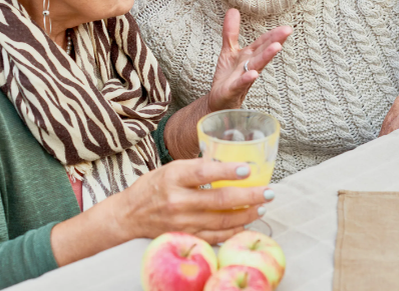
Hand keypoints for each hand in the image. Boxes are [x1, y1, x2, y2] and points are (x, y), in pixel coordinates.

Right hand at [116, 159, 273, 243]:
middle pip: (220, 199)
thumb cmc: (153, 187)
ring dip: (246, 214)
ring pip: (221, 220)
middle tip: (268, 191)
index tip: (247, 169)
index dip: (228, 171)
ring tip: (262, 206)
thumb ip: (196, 168)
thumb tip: (228, 162)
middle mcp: (177, 200)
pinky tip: (246, 223)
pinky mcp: (185, 235)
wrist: (129, 216)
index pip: (204, 172)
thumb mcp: (171, 169)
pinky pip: (215, 236)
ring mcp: (182, 222)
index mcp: (173, 177)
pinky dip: (233, 230)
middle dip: (249, 196)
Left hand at [207, 9, 291, 111]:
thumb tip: (233, 10)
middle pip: (263, 52)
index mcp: (249, 56)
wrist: (218, 100)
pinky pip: (241, 83)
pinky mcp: (233, 89)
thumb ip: (231, 31)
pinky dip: (247, 78)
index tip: (287, 28)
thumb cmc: (228, 76)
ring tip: (276, 47)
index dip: (273, 35)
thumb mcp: (229, 50)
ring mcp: (243, 78)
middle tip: (287, 31)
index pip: (263, 43)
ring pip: (256, 66)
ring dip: (266, 57)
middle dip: (275, 41)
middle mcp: (250, 66)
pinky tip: (253, 74)